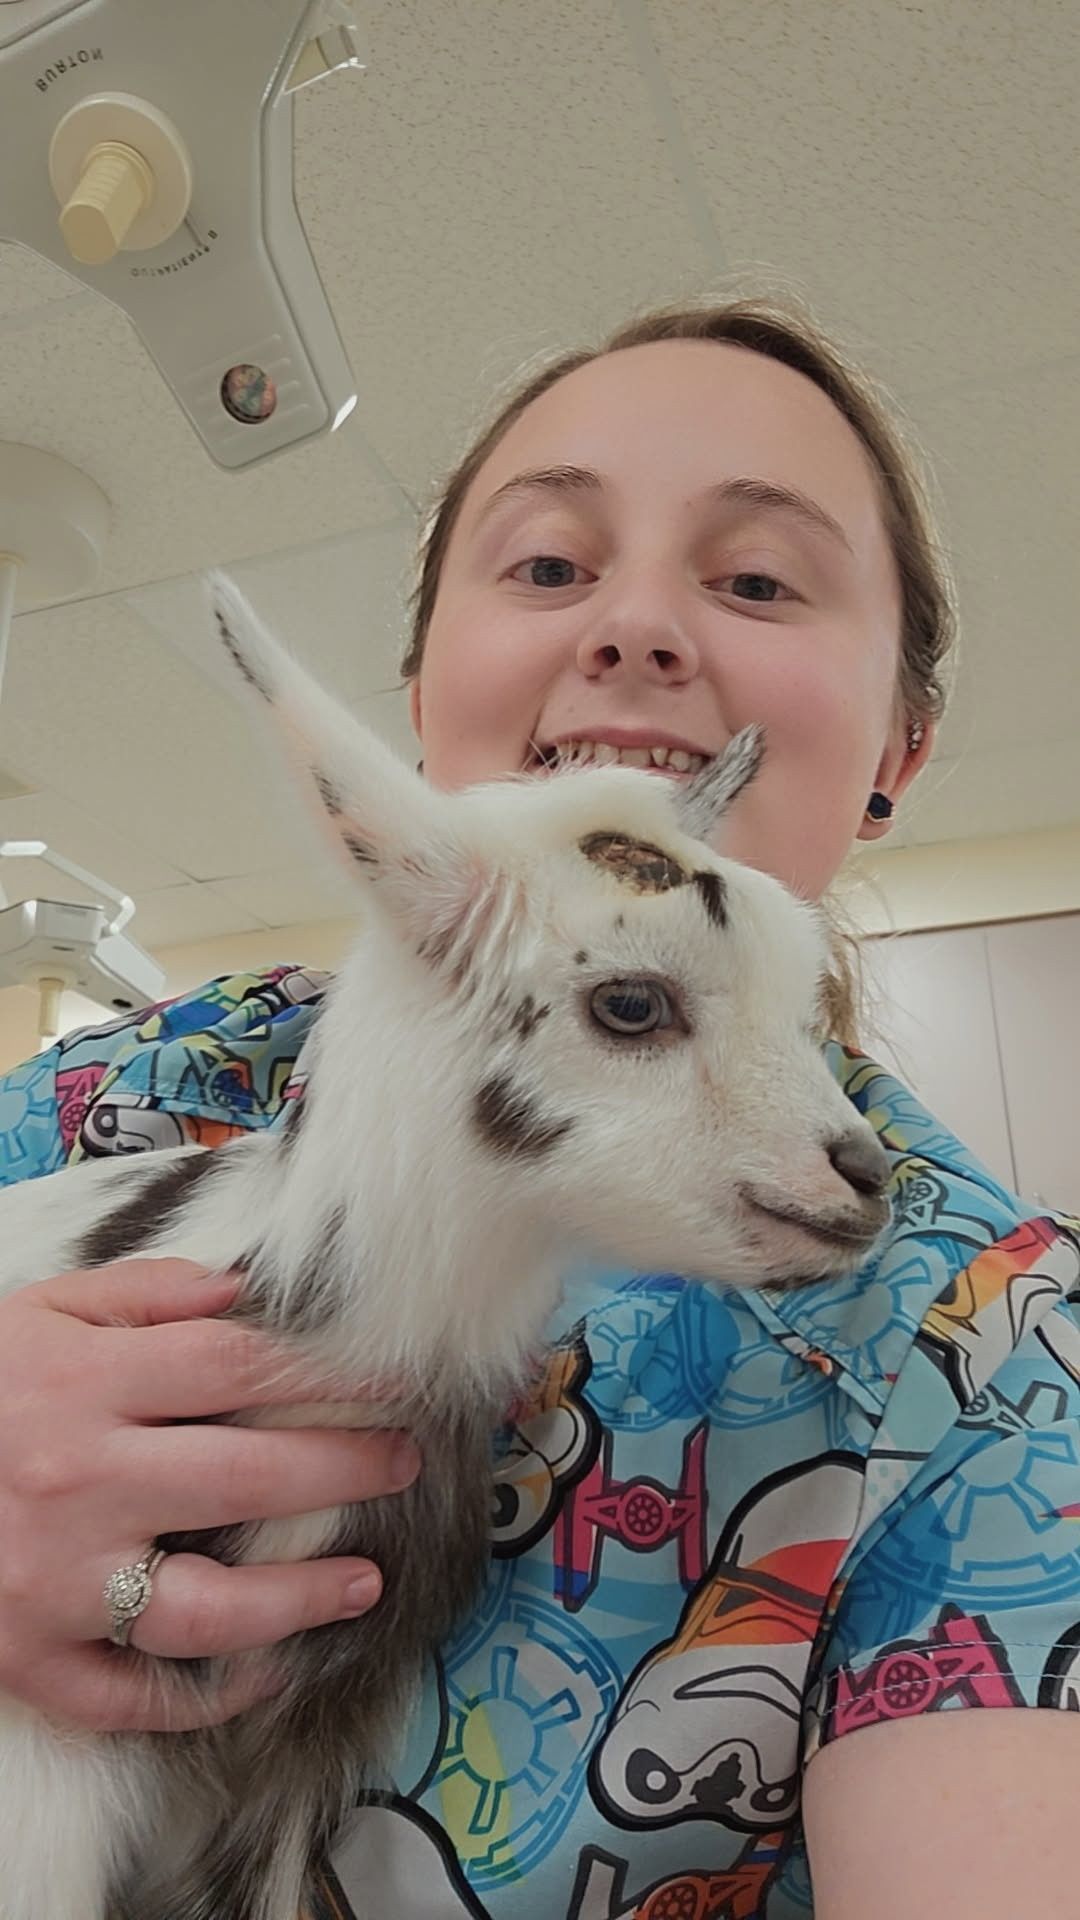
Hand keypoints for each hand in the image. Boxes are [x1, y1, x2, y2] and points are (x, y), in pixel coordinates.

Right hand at [0, 1258, 419, 1732]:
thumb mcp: (38, 1313)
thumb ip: (144, 1295)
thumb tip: (245, 1290)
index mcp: (84, 1385)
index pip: (239, 1367)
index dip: (335, 1370)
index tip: (401, 1377)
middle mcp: (77, 1484)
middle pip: (246, 1476)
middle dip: (346, 1467)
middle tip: (404, 1462)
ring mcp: (55, 1583)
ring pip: (205, 1607)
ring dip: (301, 1599)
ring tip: (367, 1581)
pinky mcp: (31, 1660)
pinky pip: (133, 1697)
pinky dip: (207, 1694)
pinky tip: (269, 1670)